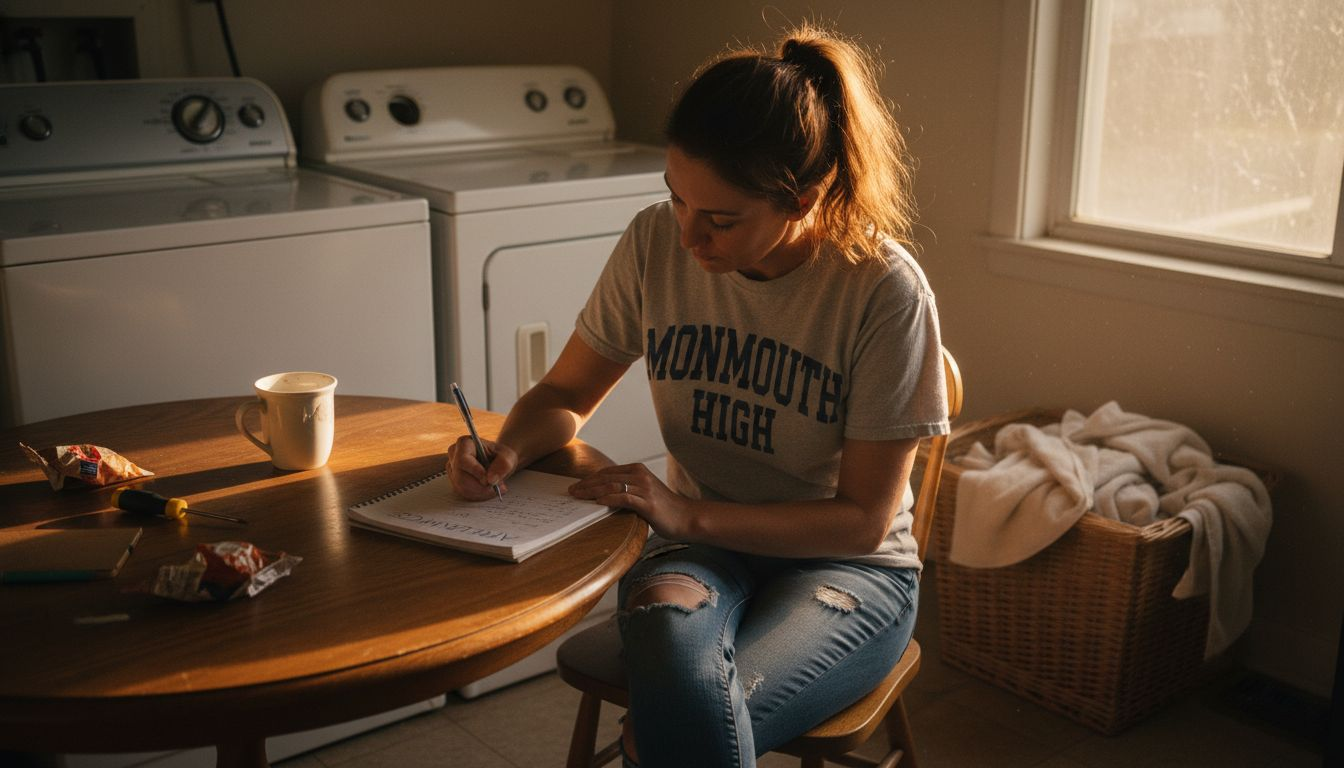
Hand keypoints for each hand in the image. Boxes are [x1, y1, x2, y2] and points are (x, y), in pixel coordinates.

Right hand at [445, 435, 516, 500]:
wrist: (497, 461)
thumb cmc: (500, 456)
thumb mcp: (508, 457)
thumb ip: (502, 465)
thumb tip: (490, 479)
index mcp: (465, 443)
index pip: (463, 459)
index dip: (475, 472)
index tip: (488, 481)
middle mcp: (454, 455)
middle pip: (461, 477)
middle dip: (480, 487)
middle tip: (497, 488)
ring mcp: (452, 469)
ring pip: (462, 487)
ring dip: (481, 492)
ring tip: (496, 488)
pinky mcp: (454, 480)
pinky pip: (463, 493)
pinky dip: (478, 495)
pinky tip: (488, 491)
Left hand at [568, 463, 690, 539]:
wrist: (687, 517)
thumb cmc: (665, 509)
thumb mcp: (644, 494)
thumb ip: (627, 491)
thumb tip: (604, 497)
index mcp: (638, 470)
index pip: (607, 472)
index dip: (590, 478)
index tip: (577, 486)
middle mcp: (640, 475)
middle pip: (606, 477)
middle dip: (586, 484)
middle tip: (571, 492)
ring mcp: (644, 488)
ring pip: (611, 486)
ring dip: (592, 492)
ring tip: (578, 497)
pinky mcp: (647, 502)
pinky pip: (623, 498)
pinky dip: (608, 500)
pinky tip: (597, 503)